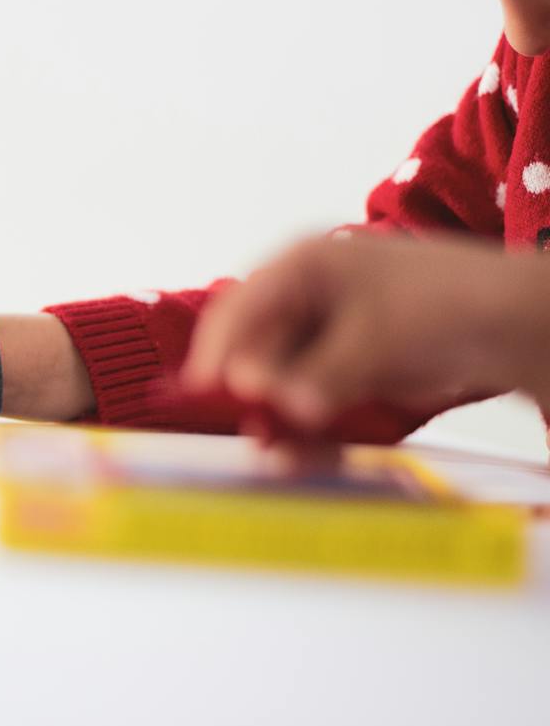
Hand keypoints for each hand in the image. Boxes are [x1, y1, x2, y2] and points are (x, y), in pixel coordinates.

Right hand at [182, 234, 549, 430]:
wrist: (520, 322)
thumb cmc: (447, 304)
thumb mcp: (376, 338)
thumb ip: (319, 374)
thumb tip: (275, 404)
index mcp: (302, 267)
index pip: (239, 310)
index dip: (218, 353)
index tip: (206, 395)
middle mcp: (305, 300)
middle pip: (254, 352)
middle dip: (252, 399)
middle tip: (256, 438)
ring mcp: (326, 336)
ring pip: (280, 385)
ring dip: (279, 421)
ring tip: (285, 458)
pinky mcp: (346, 369)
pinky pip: (310, 402)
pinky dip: (309, 429)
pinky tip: (313, 454)